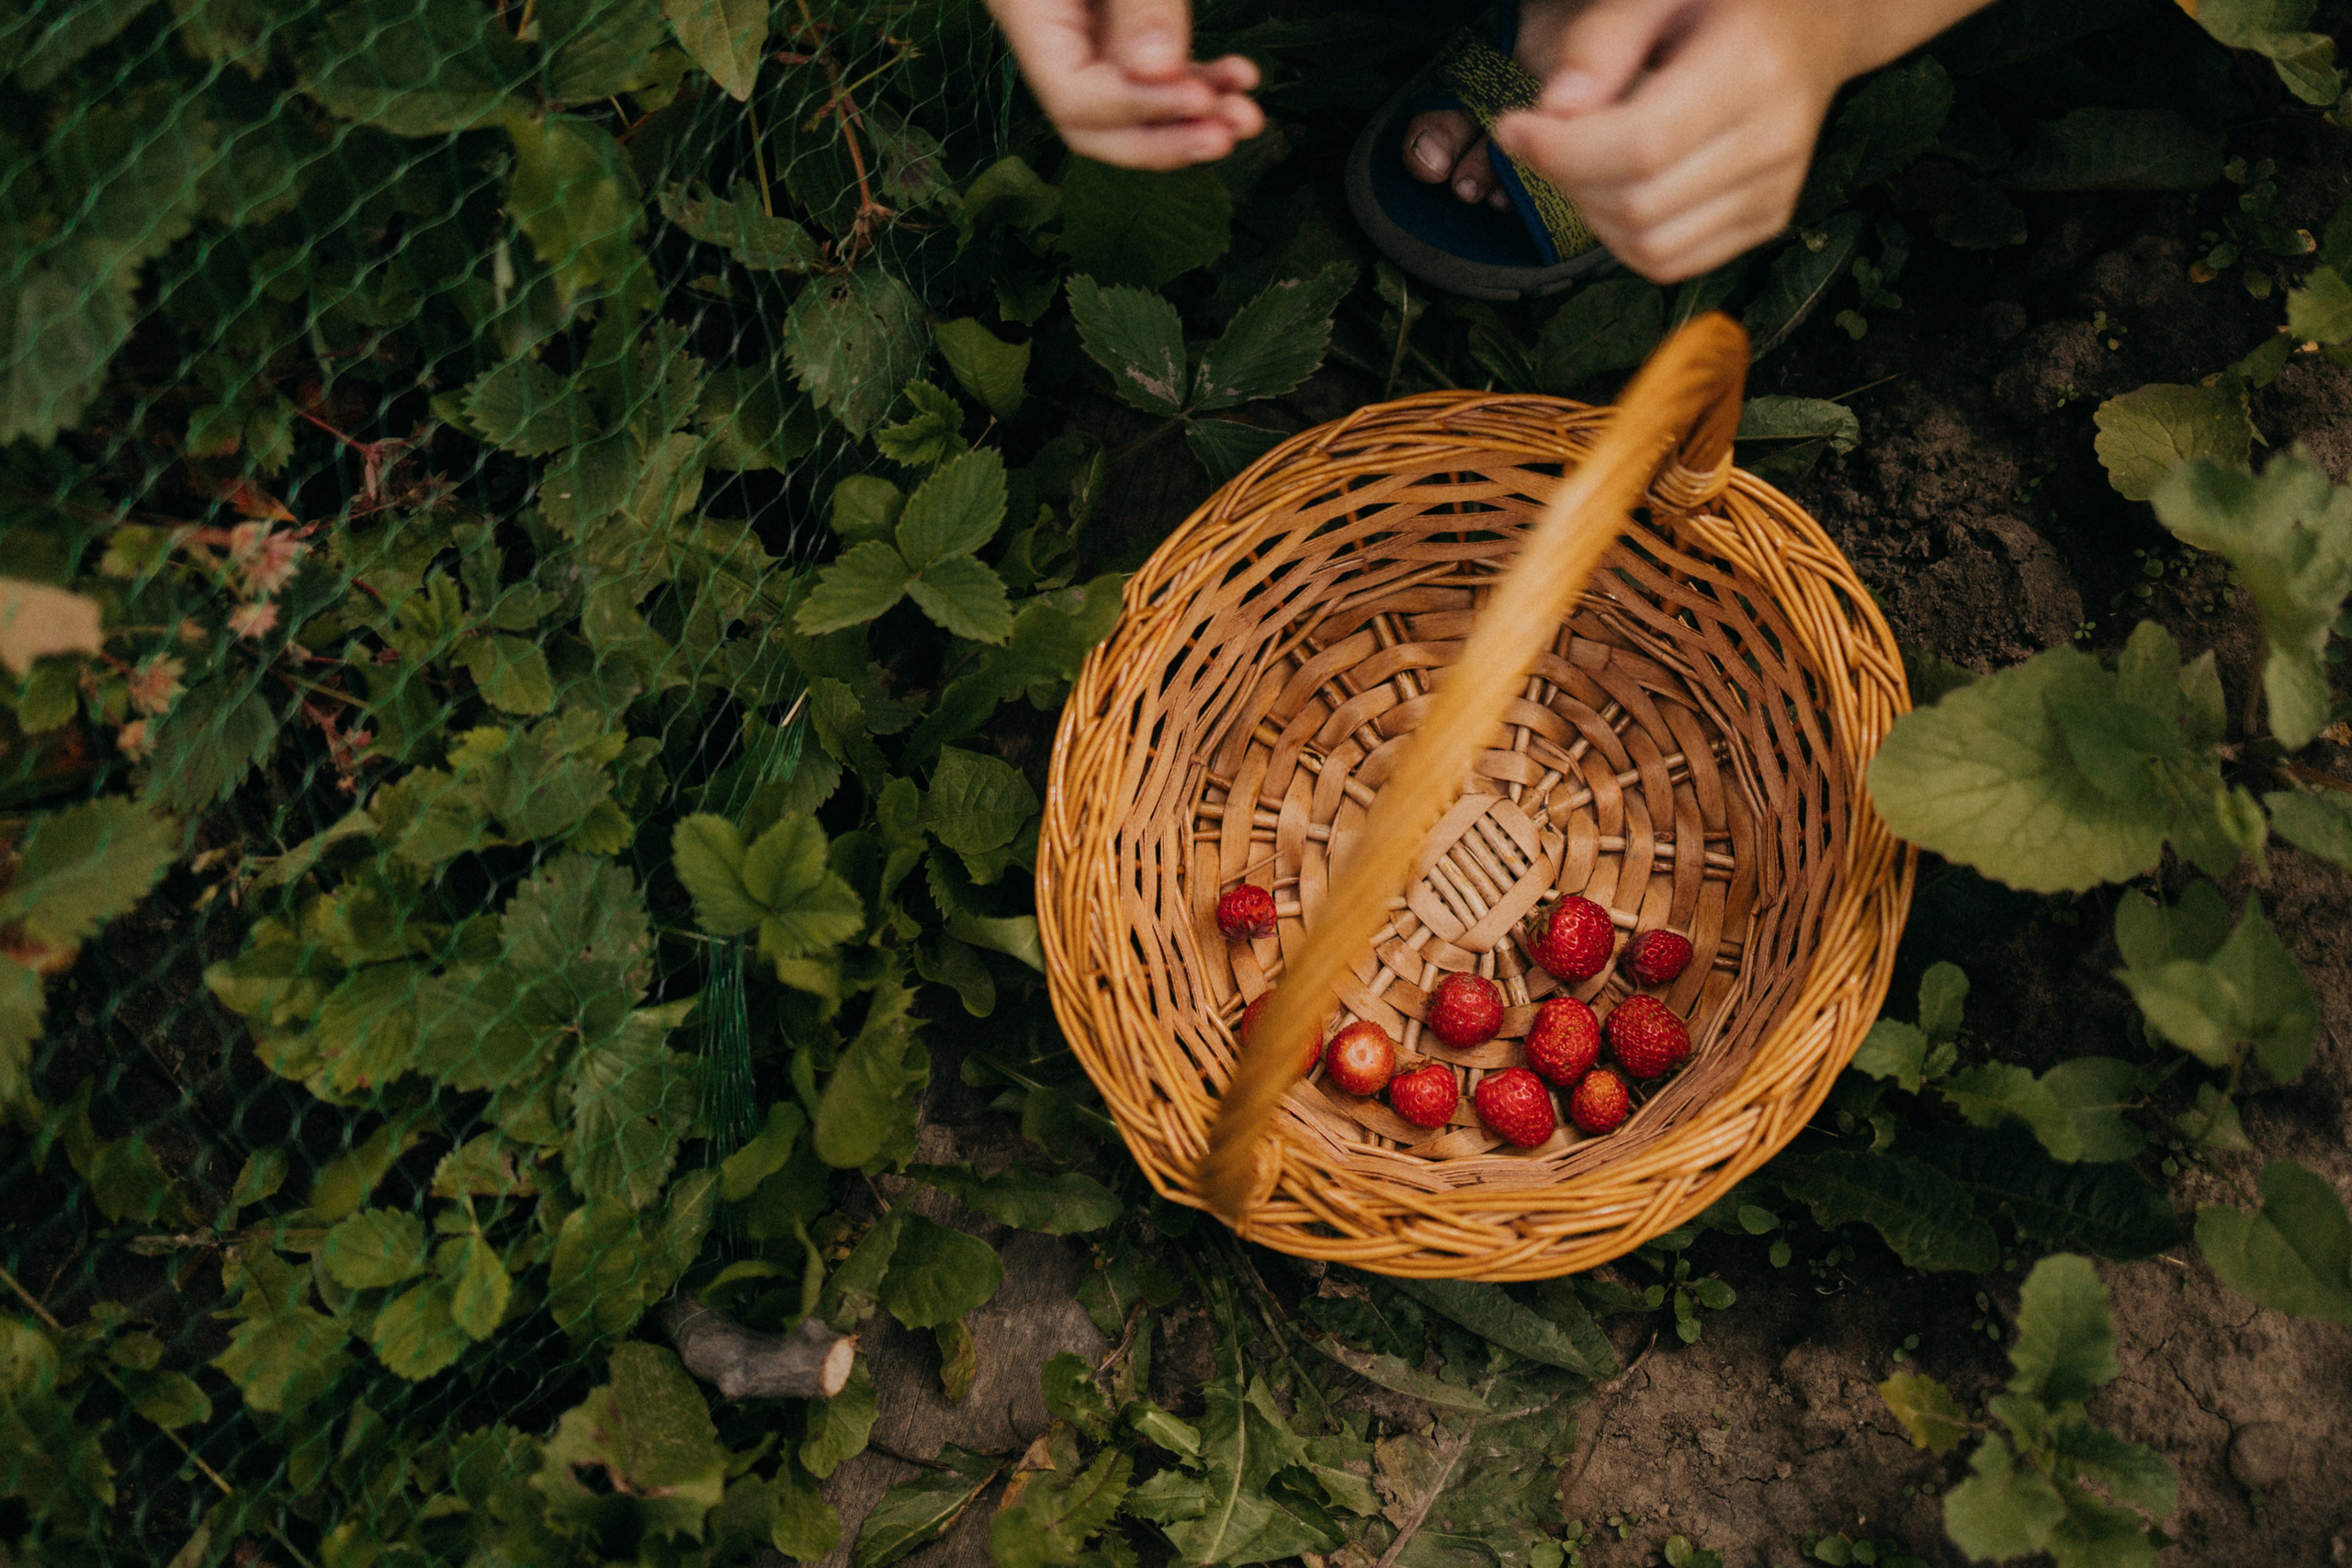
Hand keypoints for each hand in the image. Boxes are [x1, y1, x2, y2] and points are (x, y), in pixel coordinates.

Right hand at [986, 0, 1263, 170]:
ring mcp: (1077, 31)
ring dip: (1193, 114)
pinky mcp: (1110, 20)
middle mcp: (1044, 31)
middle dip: (1166, 137)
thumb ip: (1138, 2)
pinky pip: (1148, 69)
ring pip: (1130, 102)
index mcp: (1023, 9)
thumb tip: (1159, 72)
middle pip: (1095, 124)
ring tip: (1248, 113)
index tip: (1200, 103)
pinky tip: (1238, 78)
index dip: (1139, 112)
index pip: (1073, 99)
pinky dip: (1194, 80)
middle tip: (1228, 134)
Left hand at [1491, 0, 1849, 283]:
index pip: (1642, 147)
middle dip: (1567, 179)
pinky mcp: (1766, 221)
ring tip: (1581, 160)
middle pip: (1638, 205)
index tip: (1515, 126)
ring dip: (1590, 214)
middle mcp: (1774, 141)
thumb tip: (1554, 109)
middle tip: (1542, 138)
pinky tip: (1615, 188)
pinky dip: (1623, 237)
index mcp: (1754, 70)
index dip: (1563, 150)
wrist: (1817, 24)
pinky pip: (1671, 261)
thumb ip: (1605, 38)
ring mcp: (1775, 189)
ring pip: (1648, 246)